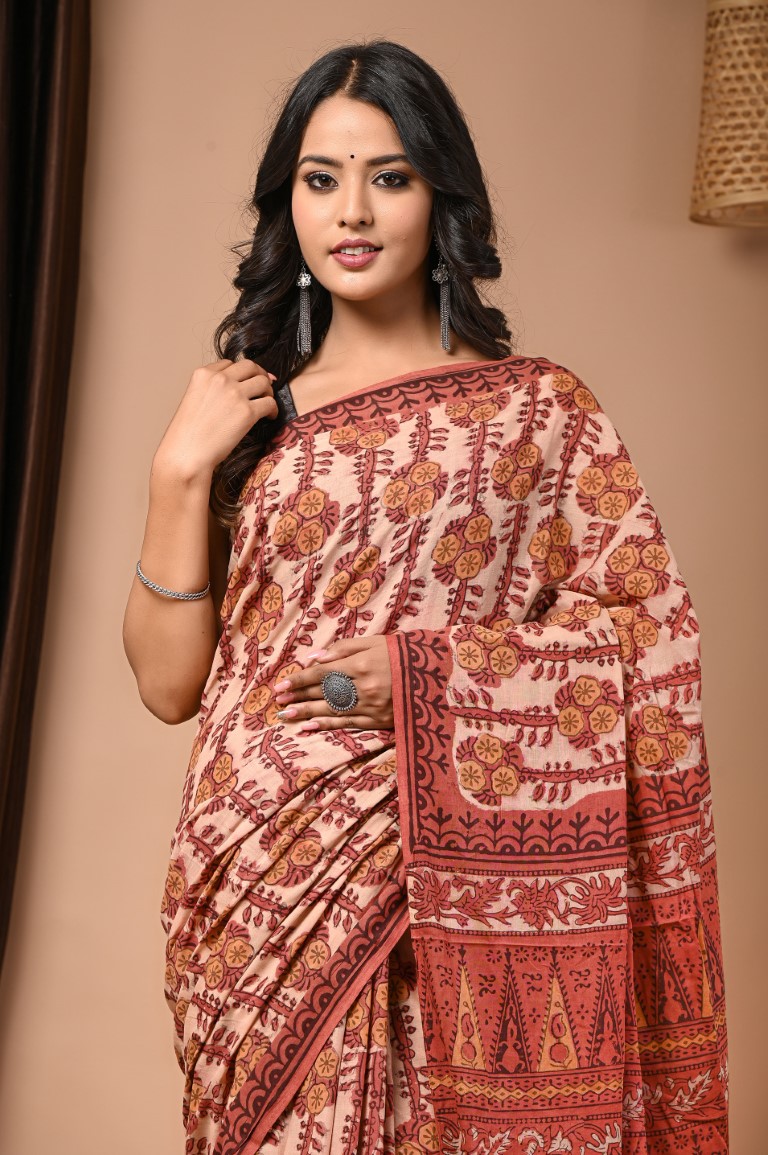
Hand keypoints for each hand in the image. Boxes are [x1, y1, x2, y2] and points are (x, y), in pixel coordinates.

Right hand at [154, 358, 278, 482]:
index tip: (247, 380)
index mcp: (202, 374)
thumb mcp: (193, 400)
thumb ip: (211, 390)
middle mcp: (220, 379)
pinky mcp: (247, 412)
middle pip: (250, 366)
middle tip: (264, 386)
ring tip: (266, 403)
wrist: (186, 453)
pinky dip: (273, 409)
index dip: (241, 372)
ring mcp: (235, 394)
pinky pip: (269, 403)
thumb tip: (236, 389)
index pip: (229, 363)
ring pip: (263, 382)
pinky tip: (269, 417)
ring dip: (268, 391)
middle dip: (259, 374)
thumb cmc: (186, 435)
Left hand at [272, 637, 393, 731]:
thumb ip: (343, 648)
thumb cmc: (404, 654)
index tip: (281, 684)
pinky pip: (348, 723)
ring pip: (331, 710)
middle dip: (298, 696)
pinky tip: (309, 726)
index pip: (321, 673)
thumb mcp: (376, 642)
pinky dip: (327, 725)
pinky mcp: (379, 721)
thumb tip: (313, 658)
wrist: (439, 674)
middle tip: (276, 701)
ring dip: (306, 713)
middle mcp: (363, 687)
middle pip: (322, 693)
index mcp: (361, 664)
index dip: (299, 679)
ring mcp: (371, 706)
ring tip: (285, 715)